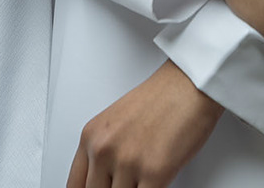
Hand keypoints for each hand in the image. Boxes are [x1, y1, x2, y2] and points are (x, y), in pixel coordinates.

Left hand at [67, 60, 221, 187]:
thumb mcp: (115, 123)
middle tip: (125, 185)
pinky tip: (154, 186)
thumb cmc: (159, 100)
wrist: (188, 86)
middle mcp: (104, 150)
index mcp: (91, 137)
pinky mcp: (155, 173)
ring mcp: (127, 163)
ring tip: (140, 183)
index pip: (75, 184)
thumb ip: (104, 152)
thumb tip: (103, 179)